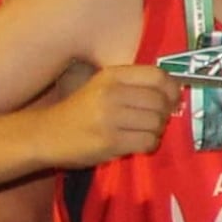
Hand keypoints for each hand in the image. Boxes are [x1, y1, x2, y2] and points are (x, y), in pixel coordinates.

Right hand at [42, 61, 177, 169]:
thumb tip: (176, 91)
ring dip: (156, 131)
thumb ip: (133, 85)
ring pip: (157, 123)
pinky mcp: (110, 141)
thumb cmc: (79, 111)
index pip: (158, 76)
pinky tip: (136, 143)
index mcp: (112, 76)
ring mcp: (111, 118)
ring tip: (142, 132)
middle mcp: (112, 93)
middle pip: (161, 102)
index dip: (172, 89)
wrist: (44, 135)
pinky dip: (148, 145)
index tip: (172, 99)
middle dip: (165, 114)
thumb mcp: (102, 87)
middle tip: (155, 120)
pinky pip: (147, 142)